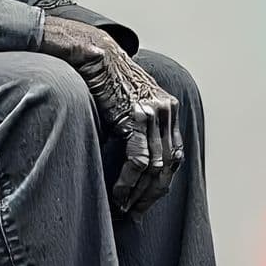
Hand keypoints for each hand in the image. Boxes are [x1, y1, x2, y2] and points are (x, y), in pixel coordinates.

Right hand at [39, 16, 184, 215]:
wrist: (92, 51)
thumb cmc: (102, 79)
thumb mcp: (126, 103)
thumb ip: (136, 127)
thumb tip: (132, 162)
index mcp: (168, 109)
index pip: (173, 157)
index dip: (160, 184)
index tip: (144, 203)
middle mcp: (166, 111)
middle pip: (168, 165)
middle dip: (152, 195)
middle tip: (134, 214)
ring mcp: (154, 113)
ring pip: (155, 167)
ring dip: (139, 193)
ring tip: (123, 209)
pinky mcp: (136, 116)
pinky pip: (138, 159)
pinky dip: (128, 182)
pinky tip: (117, 194)